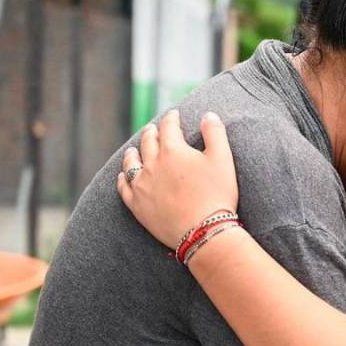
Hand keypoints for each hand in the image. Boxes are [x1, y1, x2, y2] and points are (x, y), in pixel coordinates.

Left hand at [118, 109, 238, 249]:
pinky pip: (124, 188)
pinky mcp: (137, 206)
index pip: (168, 127)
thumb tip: (208, 115)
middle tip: (154, 129)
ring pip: (131, 162)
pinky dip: (122, 178)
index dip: (172, 118)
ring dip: (133, 152)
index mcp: (173, 150)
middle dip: (151, 132)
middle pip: (147, 141)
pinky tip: (123, 176)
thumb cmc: (217, 194)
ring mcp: (142, 185)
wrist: (203, 231)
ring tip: (134, 149)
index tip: (174, 115)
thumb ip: (215, 133)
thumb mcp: (223, 159)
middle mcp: (152, 164)